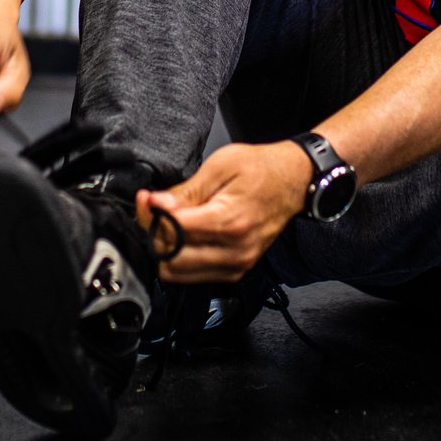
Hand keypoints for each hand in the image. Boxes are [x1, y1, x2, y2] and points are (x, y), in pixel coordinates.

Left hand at [139, 140, 314, 284]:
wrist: (293, 181)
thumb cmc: (260, 169)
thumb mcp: (220, 165)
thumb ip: (187, 191)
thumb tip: (156, 204)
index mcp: (230, 223)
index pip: (173, 232)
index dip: (152, 215)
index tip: (147, 199)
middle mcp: (235, 251)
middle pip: (171, 259)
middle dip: (154, 234)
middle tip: (153, 211)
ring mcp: (237, 264)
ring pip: (178, 273)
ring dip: (165, 249)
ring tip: (167, 222)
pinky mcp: (236, 270)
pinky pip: (193, 275)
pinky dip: (181, 258)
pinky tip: (183, 235)